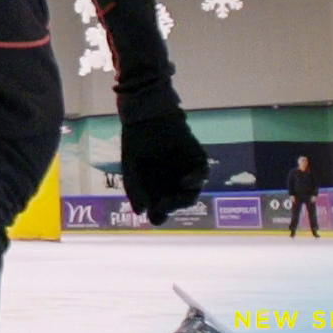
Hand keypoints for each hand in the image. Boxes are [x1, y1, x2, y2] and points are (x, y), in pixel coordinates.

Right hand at [121, 111, 207, 225]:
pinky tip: (184, 181)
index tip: (153, 215)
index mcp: (157, 188)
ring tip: (172, 199)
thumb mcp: (130, 169)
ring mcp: (187, 173)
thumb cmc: (136, 142)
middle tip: (161, 207)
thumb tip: (140, 212)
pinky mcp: (198, 161)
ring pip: (191, 194)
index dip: (158, 215)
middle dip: (170, 208)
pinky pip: (202, 175)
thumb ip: (134, 189)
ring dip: (183, 199)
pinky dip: (195, 180)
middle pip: (176, 204)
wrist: (147, 116)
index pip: (160, 210)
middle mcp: (173, 184)